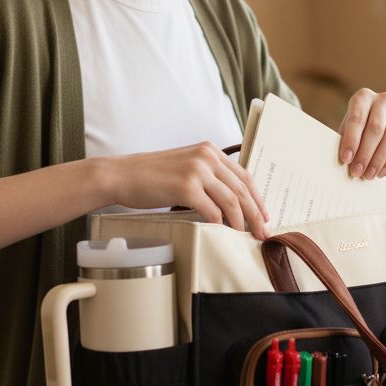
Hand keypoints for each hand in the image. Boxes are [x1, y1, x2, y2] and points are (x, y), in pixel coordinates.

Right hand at [105, 142, 270, 237]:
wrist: (120, 175)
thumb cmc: (149, 176)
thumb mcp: (184, 166)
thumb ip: (206, 175)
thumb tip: (229, 200)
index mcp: (208, 150)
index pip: (243, 174)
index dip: (257, 197)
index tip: (264, 215)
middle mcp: (206, 156)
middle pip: (242, 189)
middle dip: (256, 213)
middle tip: (263, 232)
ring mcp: (196, 170)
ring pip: (231, 201)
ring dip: (242, 222)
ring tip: (246, 235)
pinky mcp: (186, 187)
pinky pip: (212, 211)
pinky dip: (221, 224)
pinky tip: (223, 232)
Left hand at [337, 89, 385, 179]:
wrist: (375, 124)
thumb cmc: (356, 129)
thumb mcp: (346, 130)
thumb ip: (344, 141)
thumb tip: (345, 161)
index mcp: (363, 96)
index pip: (357, 117)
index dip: (351, 139)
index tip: (346, 159)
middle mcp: (384, 99)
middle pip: (376, 128)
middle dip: (365, 153)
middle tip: (357, 171)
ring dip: (379, 160)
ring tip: (368, 175)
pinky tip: (381, 172)